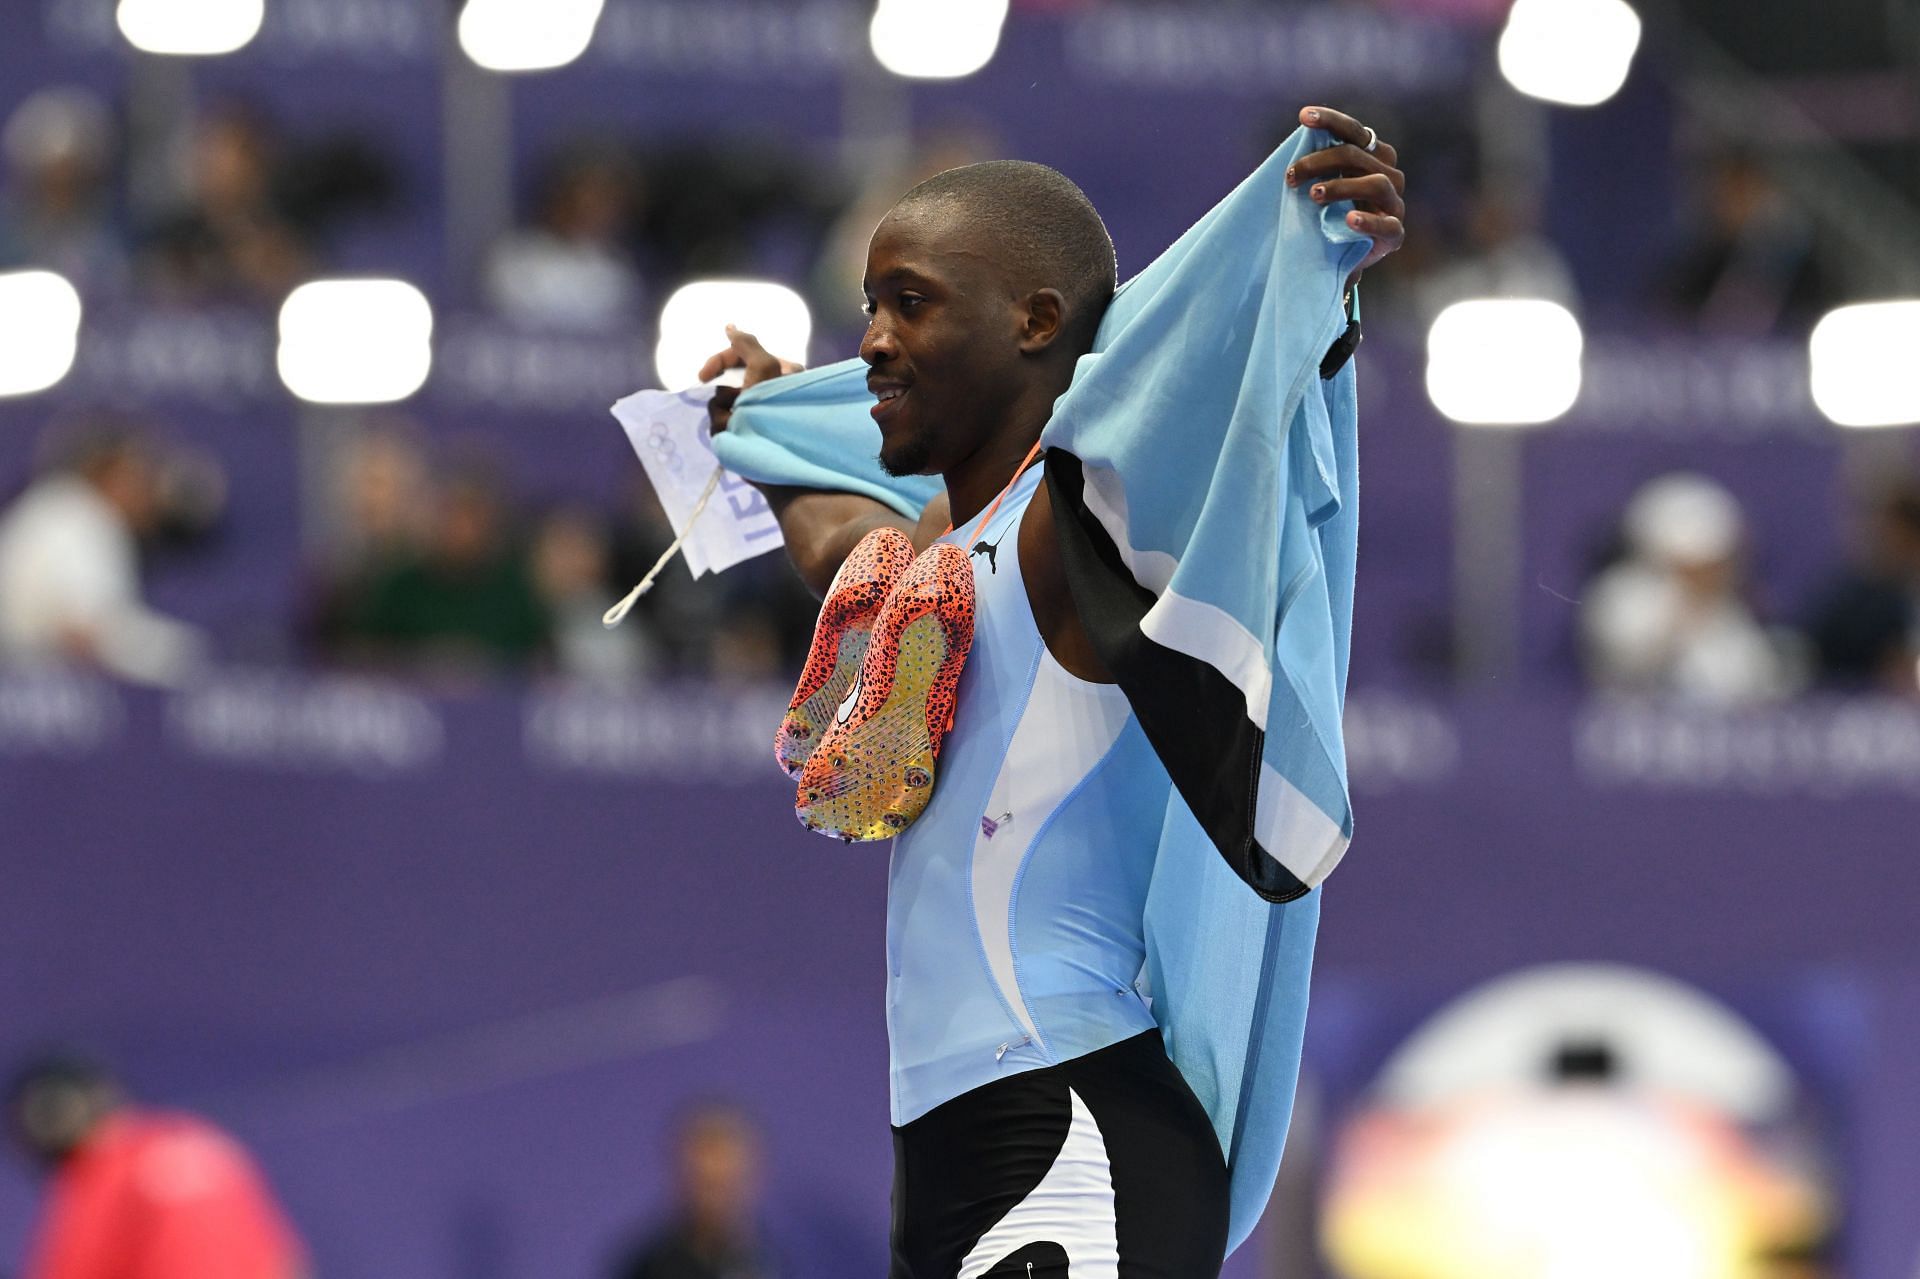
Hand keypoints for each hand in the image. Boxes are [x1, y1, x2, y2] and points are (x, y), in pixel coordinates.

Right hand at [698, 324, 803, 434]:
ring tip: (737, 424)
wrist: (775, 456)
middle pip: (730, 379)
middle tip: (734, 403)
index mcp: (782, 371)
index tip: (703, 375)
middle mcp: (771, 389)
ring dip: (724, 412)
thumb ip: (747, 344)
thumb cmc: (772, 408)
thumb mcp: (764, 368)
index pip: (741, 354)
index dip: (719, 361)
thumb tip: (731, 327)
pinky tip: (734, 434)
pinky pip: (723, 421)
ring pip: (723, 402)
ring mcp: (757, 411)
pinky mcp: (746, 429)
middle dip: (725, 393)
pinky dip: (725, 426)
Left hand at [1287, 105, 1405, 279]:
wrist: (1341, 258)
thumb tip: (1292, 147)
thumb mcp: (1321, 186)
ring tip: (1314, 195)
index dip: (1330, 120)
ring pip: (1377, 183)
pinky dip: (1368, 220)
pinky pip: (1387, 225)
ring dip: (1342, 186)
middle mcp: (1389, 174)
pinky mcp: (1395, 234)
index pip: (1354, 131)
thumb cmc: (1328, 215)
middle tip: (1291, 175)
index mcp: (1373, 156)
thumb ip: (1316, 168)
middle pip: (1357, 156)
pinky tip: (1349, 219)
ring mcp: (1394, 204)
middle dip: (1320, 161)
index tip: (1303, 116)